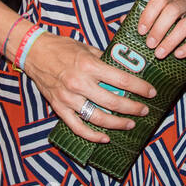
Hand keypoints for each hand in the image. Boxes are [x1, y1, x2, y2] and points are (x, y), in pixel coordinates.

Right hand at [22, 32, 156, 143]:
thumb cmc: (62, 48)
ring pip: (98, 118)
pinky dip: (92, 136)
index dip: (140, 88)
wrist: (34, 52)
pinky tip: (105, 137)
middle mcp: (79, 83)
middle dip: (133, 108)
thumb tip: (124, 68)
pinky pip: (78, 127)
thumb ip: (105, 60)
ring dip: (117, 123)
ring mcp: (68, 98)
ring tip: (130, 124)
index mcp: (89, 66)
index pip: (122, 80)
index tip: (151, 92)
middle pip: (113, 102)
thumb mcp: (87, 48)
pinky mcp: (59, 108)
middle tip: (144, 110)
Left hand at [138, 0, 185, 59]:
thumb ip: (145, 17)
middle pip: (173, 10)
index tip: (140, 30)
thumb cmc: (180, 18)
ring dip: (172, 40)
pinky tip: (179, 54)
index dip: (149, 14)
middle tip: (150, 45)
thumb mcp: (163, 14)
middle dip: (159, 28)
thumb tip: (123, 20)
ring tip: (160, 54)